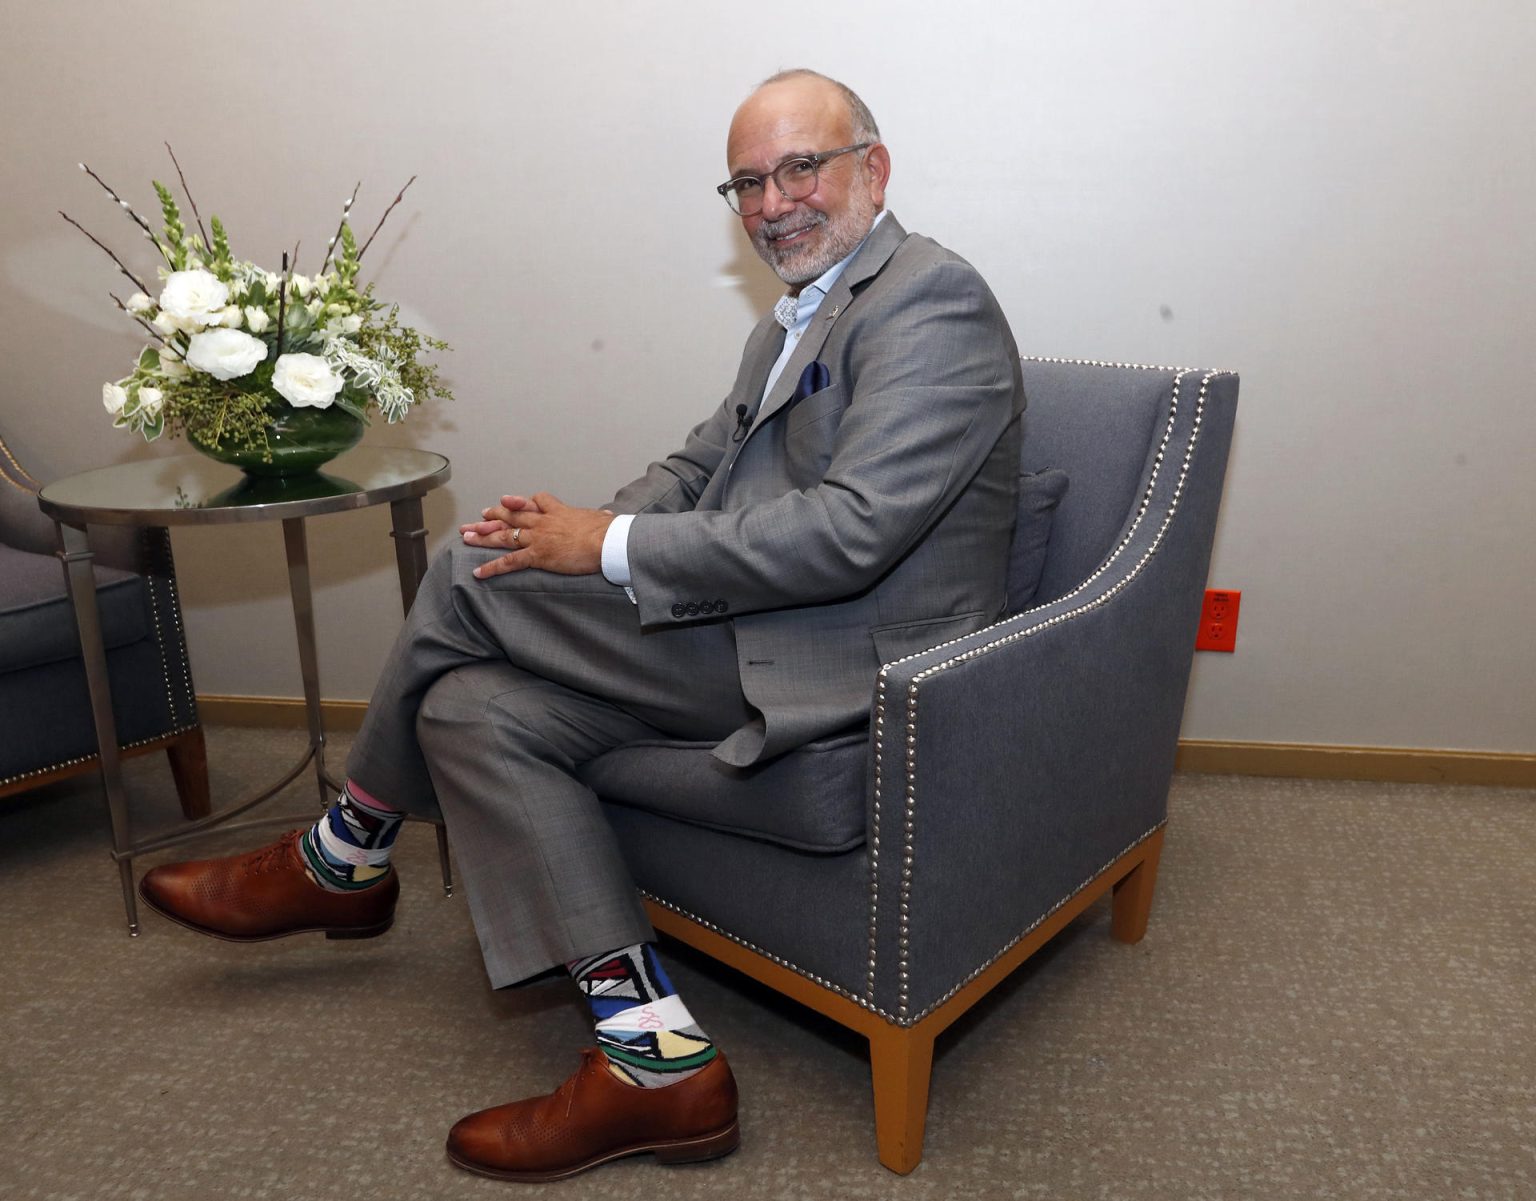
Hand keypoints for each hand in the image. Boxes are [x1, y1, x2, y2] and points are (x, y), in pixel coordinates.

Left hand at [459, 492, 614, 577]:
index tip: (508, 502)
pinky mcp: (537, 555)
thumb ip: (601, 518)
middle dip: (493, 515)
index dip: (519, 502)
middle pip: (512, 515)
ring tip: (466, 537)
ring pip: (504, 535)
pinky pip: (509, 561)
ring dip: (483, 536)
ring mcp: (537, 537)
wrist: (607, 541)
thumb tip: (610, 516)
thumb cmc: (608, 531)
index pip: (535, 502)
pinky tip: (478, 572)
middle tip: (479, 516)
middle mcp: (543, 521)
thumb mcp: (602, 519)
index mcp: (559, 511)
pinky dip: (492, 567)